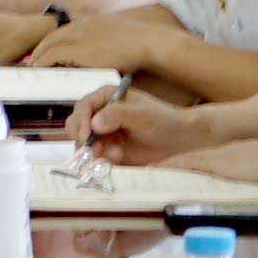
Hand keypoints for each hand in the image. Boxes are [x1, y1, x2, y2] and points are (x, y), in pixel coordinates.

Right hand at [75, 85, 194, 161]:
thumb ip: (117, 115)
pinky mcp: (108, 149)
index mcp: (106, 97)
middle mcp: (100, 113)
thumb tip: (94, 123)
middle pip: (77, 126)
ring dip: (95, 152)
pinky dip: (102, 160)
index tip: (87, 136)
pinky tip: (118, 159)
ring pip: (84, 144)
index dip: (81, 122)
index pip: (83, 107)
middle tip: (97, 151)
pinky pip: (95, 157)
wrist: (179, 140)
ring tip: (117, 155)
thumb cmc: (163, 120)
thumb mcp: (141, 115)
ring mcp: (103, 133)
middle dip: (85, 139)